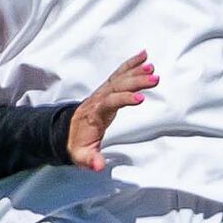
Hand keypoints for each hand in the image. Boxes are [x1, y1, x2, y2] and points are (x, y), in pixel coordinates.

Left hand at [68, 52, 158, 171]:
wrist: (67, 131)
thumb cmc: (78, 144)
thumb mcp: (82, 156)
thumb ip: (91, 160)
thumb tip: (98, 166)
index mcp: (94, 114)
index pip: (109, 102)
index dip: (124, 99)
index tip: (141, 98)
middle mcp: (99, 99)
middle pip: (117, 86)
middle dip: (135, 81)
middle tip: (154, 78)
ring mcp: (103, 92)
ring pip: (120, 78)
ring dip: (136, 71)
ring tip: (152, 68)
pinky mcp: (108, 89)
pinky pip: (120, 73)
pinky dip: (131, 64)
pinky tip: (144, 56)